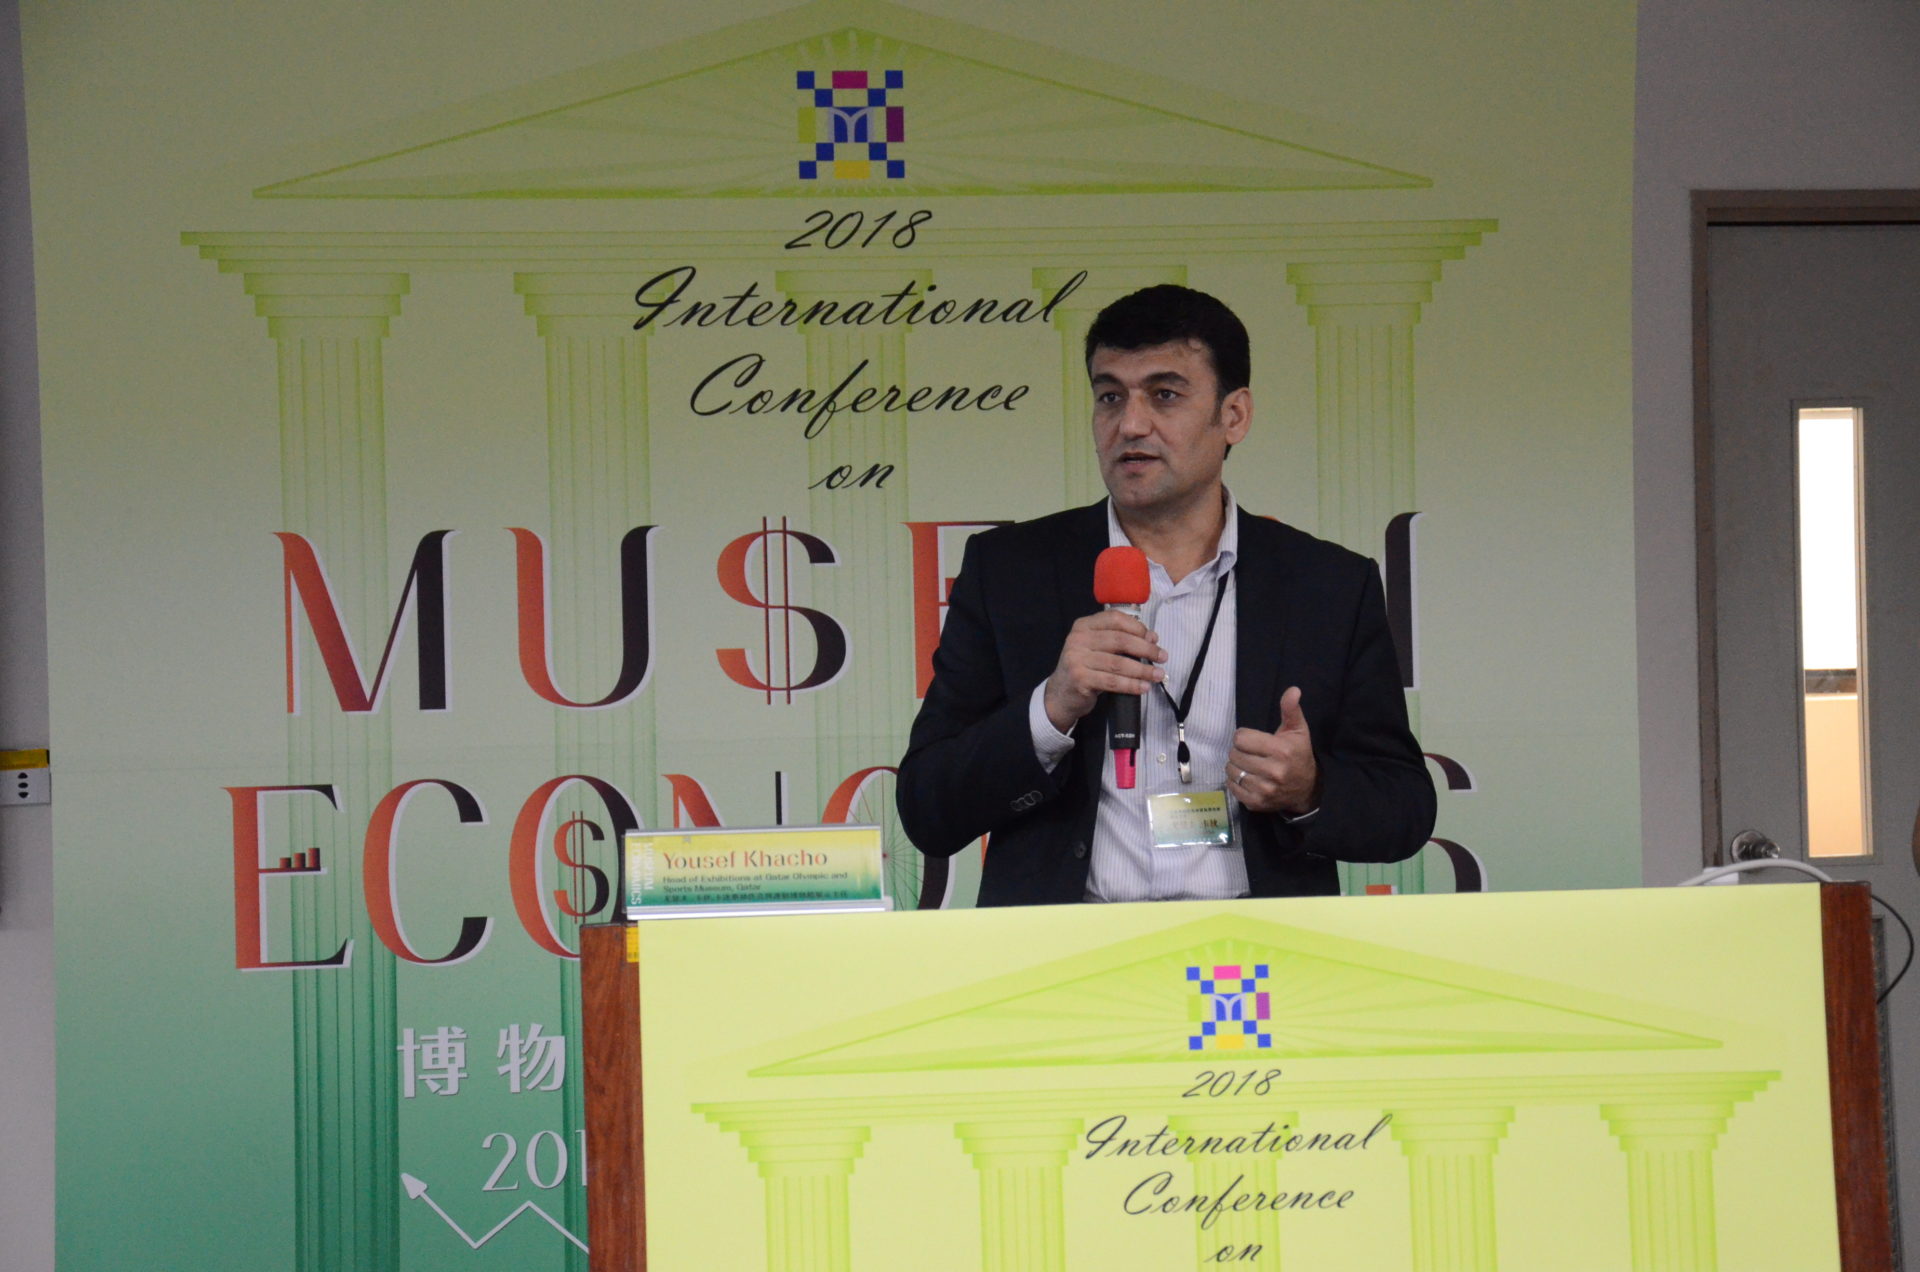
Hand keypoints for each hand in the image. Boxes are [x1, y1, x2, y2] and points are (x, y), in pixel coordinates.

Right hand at [1042, 611, 1166, 732]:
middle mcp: (1078, 639)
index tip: (1153, 638)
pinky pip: (1112, 682)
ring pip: (1118, 663)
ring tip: (1158, 675)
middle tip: (1162, 657)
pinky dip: (1131, 685)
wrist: (1061, 693)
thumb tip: (1151, 638)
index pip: (1115, 619)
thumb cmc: (1085, 668)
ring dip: (1142, 670)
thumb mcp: (1096, 647)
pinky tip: (1143, 687)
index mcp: (1084, 625)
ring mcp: (1077, 659)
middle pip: (1120, 640)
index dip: (1138, 627)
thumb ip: (1118, 639)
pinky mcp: (1080, 679)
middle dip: (1146, 649)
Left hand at [1226, 686, 1318, 814]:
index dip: (1244, 737)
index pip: (1241, 739)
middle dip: (1239, 751)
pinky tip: (1247, 777)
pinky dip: (1235, 781)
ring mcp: (1264, 790)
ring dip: (1235, 765)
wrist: (1307, 789)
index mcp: (1281, 751)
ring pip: (1231, 771)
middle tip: (1250, 753)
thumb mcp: (1297, 730)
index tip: (1253, 739)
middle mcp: (1273, 772)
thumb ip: (1290, 709)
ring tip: (1248, 764)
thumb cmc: (1299, 755)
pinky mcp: (1256, 803)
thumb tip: (1293, 689)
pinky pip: (1232, 787)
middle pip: (1234, 754)